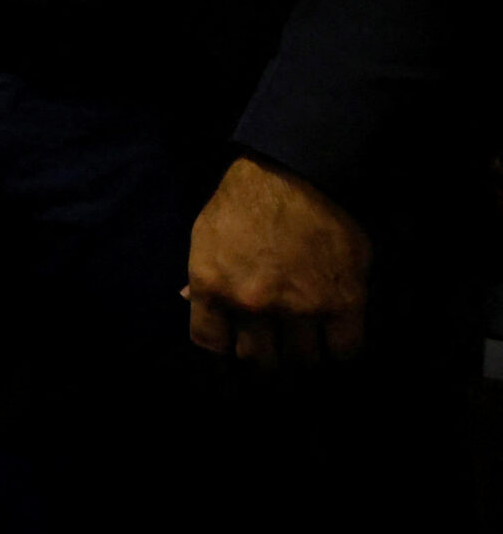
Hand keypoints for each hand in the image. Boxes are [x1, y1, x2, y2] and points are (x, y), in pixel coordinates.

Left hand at [185, 155, 371, 365]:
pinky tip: (335, 335)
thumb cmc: (243, 201)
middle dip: (266, 354)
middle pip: (259, 360)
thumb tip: (189, 302)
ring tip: (306, 337)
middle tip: (275, 341)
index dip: (225, 344)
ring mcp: (299, 307)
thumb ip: (201, 277)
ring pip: (302, 361)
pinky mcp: (343, 302)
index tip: (237, 339)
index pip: (210, 343)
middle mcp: (252, 304)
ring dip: (303, 353)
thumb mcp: (204, 235)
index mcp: (212, 286)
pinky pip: (345, 351)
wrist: (295, 172)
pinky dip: (340, 349)